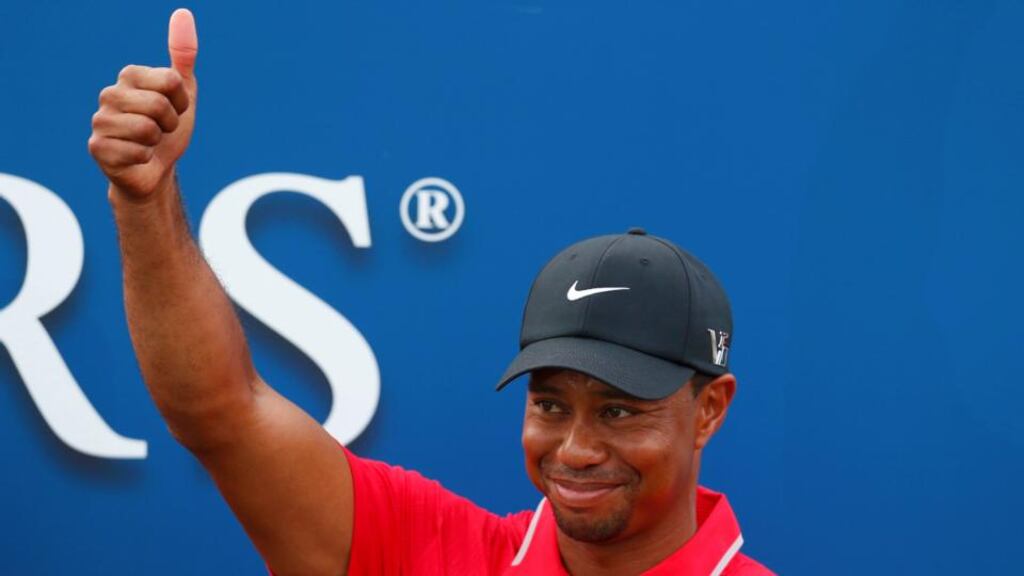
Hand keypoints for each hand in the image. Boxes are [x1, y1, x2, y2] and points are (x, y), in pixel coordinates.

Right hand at [89, 9, 198, 199]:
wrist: (156, 170)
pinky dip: (145, 158)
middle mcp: (109, 94)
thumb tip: (182, 13)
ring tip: (149, 142)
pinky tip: (137, 157)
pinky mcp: (97, 148)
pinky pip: (136, 151)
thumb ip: (183, 54)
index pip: (171, 81)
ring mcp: (100, 121)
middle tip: (162, 130)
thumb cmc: (167, 129)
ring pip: (148, 129)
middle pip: (159, 105)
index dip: (181, 102)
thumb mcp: (183, 91)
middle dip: (171, 123)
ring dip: (157, 142)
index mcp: (129, 76)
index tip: (175, 110)